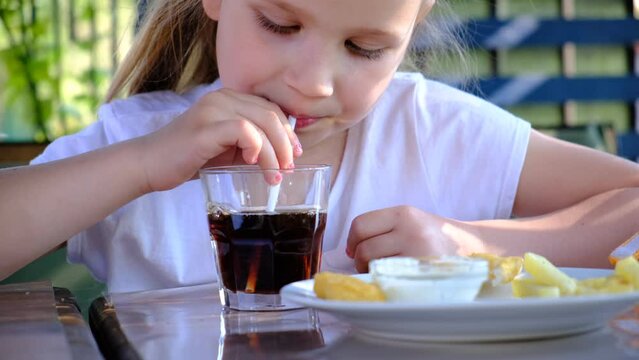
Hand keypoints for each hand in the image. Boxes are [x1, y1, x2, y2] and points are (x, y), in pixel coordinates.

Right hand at [135, 88, 301, 191]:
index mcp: (229, 98)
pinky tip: (252, 164)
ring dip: (275, 153)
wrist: (150, 164)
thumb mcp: (227, 149)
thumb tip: (283, 156)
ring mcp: (213, 109)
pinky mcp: (206, 127)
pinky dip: (256, 148)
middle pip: (271, 115)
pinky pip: (244, 131)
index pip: (271, 108)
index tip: (293, 155)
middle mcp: (222, 97)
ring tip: (274, 175)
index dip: (287, 132)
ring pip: (262, 123)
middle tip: (288, 169)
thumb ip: (251, 145)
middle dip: (286, 144)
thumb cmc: (189, 158)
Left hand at [345, 206, 485, 271]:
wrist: (472, 246)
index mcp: (403, 214)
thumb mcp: (411, 221)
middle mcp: (410, 230)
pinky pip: (389, 278)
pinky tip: (393, 278)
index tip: (352, 249)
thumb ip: (383, 229)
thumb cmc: (434, 237)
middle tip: (368, 265)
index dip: (351, 240)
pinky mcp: (422, 271)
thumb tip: (350, 249)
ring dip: (371, 272)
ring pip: (374, 265)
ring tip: (383, 272)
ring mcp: (417, 252)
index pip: (361, 225)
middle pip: (364, 247)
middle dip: (359, 260)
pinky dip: (385, 280)